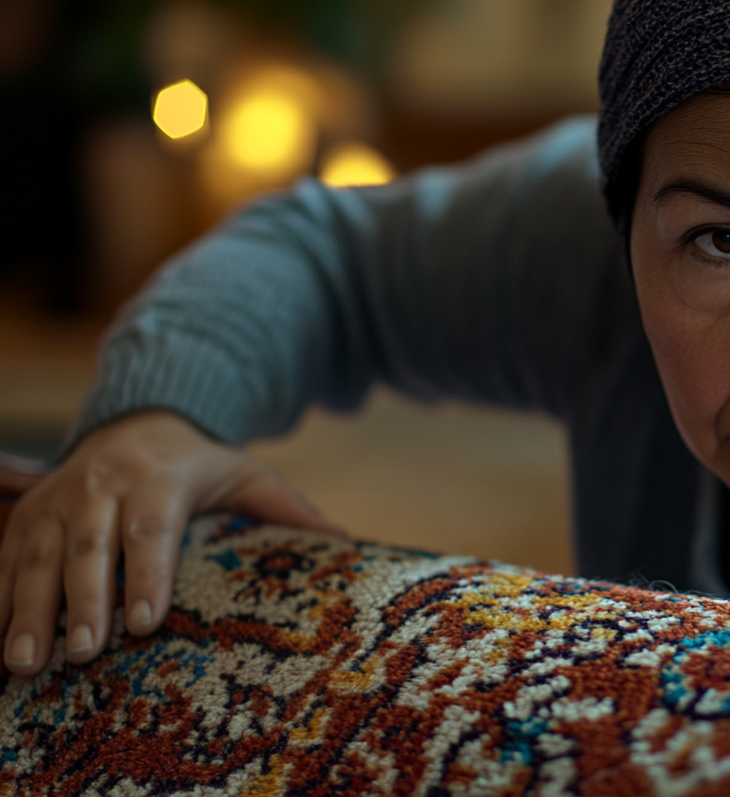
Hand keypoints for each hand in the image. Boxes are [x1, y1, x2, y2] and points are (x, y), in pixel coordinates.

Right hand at [0, 410, 344, 674]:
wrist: (138, 422)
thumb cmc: (200, 466)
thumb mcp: (246, 475)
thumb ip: (286, 507)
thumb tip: (344, 540)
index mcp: (159, 477)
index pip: (152, 530)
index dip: (146, 576)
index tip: (143, 624)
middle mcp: (101, 484)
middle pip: (88, 545)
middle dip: (83, 601)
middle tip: (84, 653)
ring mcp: (58, 498)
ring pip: (36, 554)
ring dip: (28, 609)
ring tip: (25, 661)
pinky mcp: (26, 512)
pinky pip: (4, 557)